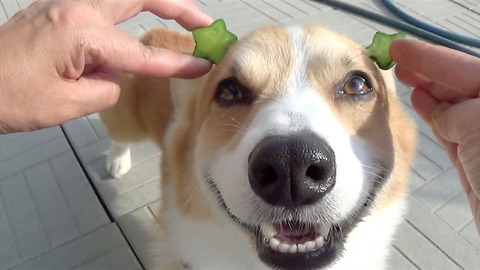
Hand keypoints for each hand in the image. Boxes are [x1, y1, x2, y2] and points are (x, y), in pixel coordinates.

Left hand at [0, 0, 212, 132]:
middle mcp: (76, 8)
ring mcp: (65, 4)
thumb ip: (107, 88)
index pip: (142, 53)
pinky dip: (131, 9)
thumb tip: (116, 76)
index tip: (202, 66)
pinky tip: (140, 20)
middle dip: (179, 8)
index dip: (176, 63)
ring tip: (181, 17)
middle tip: (204, 23)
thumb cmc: (7, 96)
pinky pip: (105, 4)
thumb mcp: (68, 104)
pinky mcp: (58, 9)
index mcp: (82, 32)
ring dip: (156, 2)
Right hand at [390, 39, 479, 232]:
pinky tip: (421, 106)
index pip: (461, 67)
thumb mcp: (476, 121)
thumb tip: (439, 109)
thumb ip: (454, 110)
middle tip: (398, 61)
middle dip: (427, 72)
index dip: (427, 56)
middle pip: (458, 85)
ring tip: (404, 80)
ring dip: (427, 93)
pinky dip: (433, 118)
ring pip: (452, 107)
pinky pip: (449, 130)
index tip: (401, 49)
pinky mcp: (473, 161)